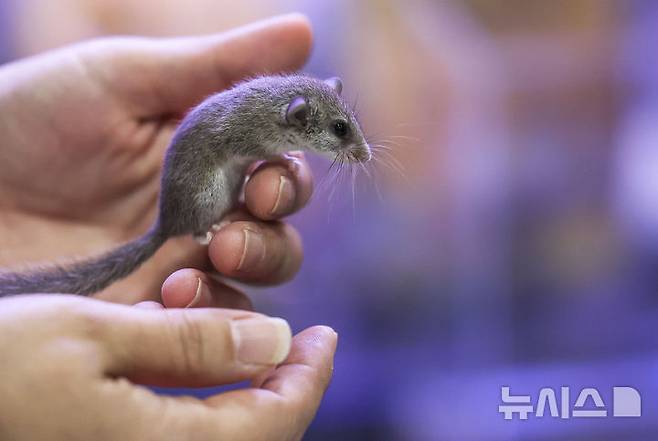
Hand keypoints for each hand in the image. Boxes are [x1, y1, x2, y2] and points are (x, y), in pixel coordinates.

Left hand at [0, 14, 313, 303]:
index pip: (280, 168)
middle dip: (273, 234)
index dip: (291, 175)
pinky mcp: (148, 307)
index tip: (269, 176)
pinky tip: (165, 297)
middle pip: (278, 232)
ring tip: (196, 265)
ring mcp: (178, 261)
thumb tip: (303, 30)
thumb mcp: (122, 79)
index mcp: (208, 155)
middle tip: (238, 225)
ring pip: (253, 282)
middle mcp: (204, 210)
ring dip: (248, 272)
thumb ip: (217, 64)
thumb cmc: (32, 119)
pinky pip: (204, 327)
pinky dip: (205, 318)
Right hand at [0, 295, 336, 440]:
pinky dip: (206, 403)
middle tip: (297, 341)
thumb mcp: (94, 336)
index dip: (310, 376)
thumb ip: (191, 344)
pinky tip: (194, 366)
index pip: (277, 421)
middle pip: (258, 435)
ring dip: (245, 390)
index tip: (325, 336)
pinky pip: (184, 437)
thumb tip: (276, 340)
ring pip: (224, 437)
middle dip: (285, 384)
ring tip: (250, 346)